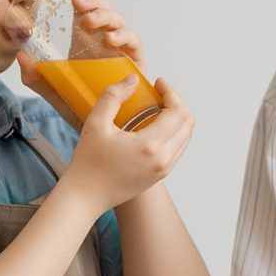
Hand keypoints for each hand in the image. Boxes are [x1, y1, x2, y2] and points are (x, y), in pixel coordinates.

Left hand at [17, 0, 145, 128]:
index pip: (86, 12)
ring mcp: (122, 52)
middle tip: (77, 4)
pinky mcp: (136, 64)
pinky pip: (134, 43)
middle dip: (93, 2)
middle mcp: (106, 44)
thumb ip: (37, 77)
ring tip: (88, 22)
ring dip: (105, 17)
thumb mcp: (54, 92)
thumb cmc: (84, 110)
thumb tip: (20, 56)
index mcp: (87, 43)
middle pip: (105, 12)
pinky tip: (110, 38)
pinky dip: (123, 36)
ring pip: (120, 22)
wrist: (107, 134)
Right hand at [61, 76, 193, 211]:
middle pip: (188, 122)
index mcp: (150, 145)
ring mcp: (165, 168)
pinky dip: (174, 131)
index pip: (178, 111)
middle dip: (177, 102)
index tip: (157, 82)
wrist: (86, 196)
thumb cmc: (88, 161)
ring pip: (186, 135)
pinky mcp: (162, 174)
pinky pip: (179, 147)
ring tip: (157, 106)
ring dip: (177, 117)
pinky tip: (155, 123)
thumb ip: (113, 96)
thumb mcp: (95, 123)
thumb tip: (133, 79)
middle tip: (159, 92)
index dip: (171, 92)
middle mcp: (164, 158)